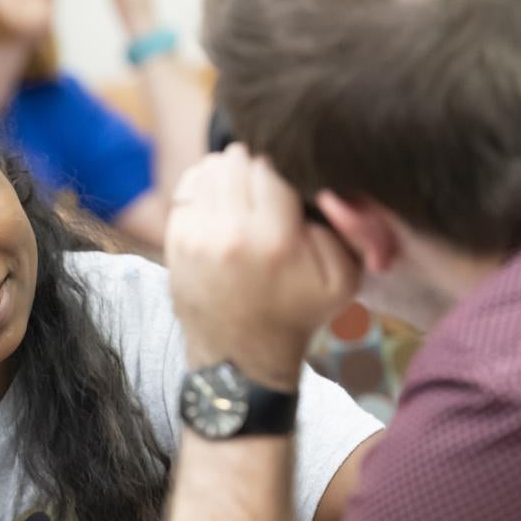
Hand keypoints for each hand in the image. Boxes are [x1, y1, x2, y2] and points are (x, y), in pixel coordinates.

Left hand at [166, 145, 361, 391]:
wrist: (240, 359)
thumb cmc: (296, 314)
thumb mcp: (343, 279)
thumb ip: (346, 226)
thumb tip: (321, 184)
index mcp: (276, 241)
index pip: (275, 166)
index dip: (286, 167)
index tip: (290, 182)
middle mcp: (231, 234)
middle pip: (241, 160)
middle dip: (258, 166)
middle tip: (268, 188)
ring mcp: (197, 237)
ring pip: (213, 168)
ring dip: (231, 173)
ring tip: (245, 195)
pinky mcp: (175, 241)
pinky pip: (188, 186)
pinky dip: (206, 186)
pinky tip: (221, 204)